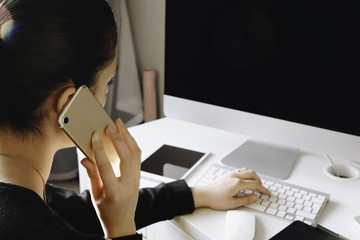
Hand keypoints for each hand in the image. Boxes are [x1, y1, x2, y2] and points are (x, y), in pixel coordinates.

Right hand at [81, 118, 140, 237]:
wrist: (122, 224)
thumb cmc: (106, 212)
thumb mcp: (95, 196)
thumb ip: (92, 175)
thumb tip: (85, 158)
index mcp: (114, 192)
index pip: (106, 167)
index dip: (99, 150)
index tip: (95, 136)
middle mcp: (128, 185)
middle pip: (127, 157)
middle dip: (118, 139)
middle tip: (110, 126)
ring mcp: (136, 180)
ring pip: (136, 154)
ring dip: (128, 137)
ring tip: (120, 125)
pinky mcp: (139, 177)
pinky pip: (138, 157)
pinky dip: (132, 144)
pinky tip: (125, 136)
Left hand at [191, 168, 270, 210]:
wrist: (203, 194)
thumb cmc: (215, 199)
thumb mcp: (232, 203)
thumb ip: (246, 200)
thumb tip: (255, 197)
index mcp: (237, 183)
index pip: (255, 184)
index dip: (263, 189)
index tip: (267, 193)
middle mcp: (235, 176)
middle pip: (253, 174)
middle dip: (260, 181)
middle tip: (262, 189)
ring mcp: (230, 174)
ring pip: (246, 170)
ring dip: (253, 176)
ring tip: (255, 184)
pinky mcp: (227, 174)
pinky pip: (240, 170)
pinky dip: (246, 174)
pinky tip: (245, 180)